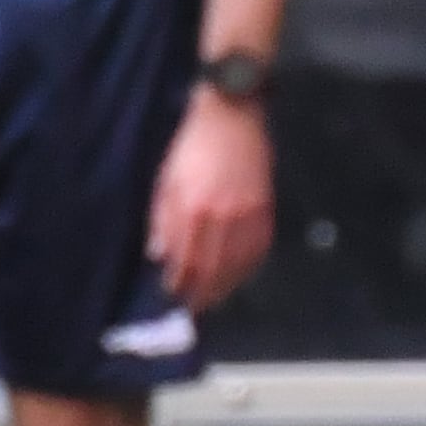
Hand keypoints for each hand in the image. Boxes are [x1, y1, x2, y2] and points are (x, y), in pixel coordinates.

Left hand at [145, 90, 274, 311]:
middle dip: (202, 292)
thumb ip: (162, 219)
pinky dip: (249, 266)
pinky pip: (259, 247)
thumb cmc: (191, 146)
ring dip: (226, 285)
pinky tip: (241, 275)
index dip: (179, 283)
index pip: (184, 259)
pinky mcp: (265, 208)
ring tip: (216, 299)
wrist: (231, 117)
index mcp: (191, 209)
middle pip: (212, 268)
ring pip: (238, 263)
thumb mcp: (167, 180)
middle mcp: (221, 217)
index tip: (173, 296)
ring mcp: (247, 214)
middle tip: (195, 308)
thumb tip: (159, 254)